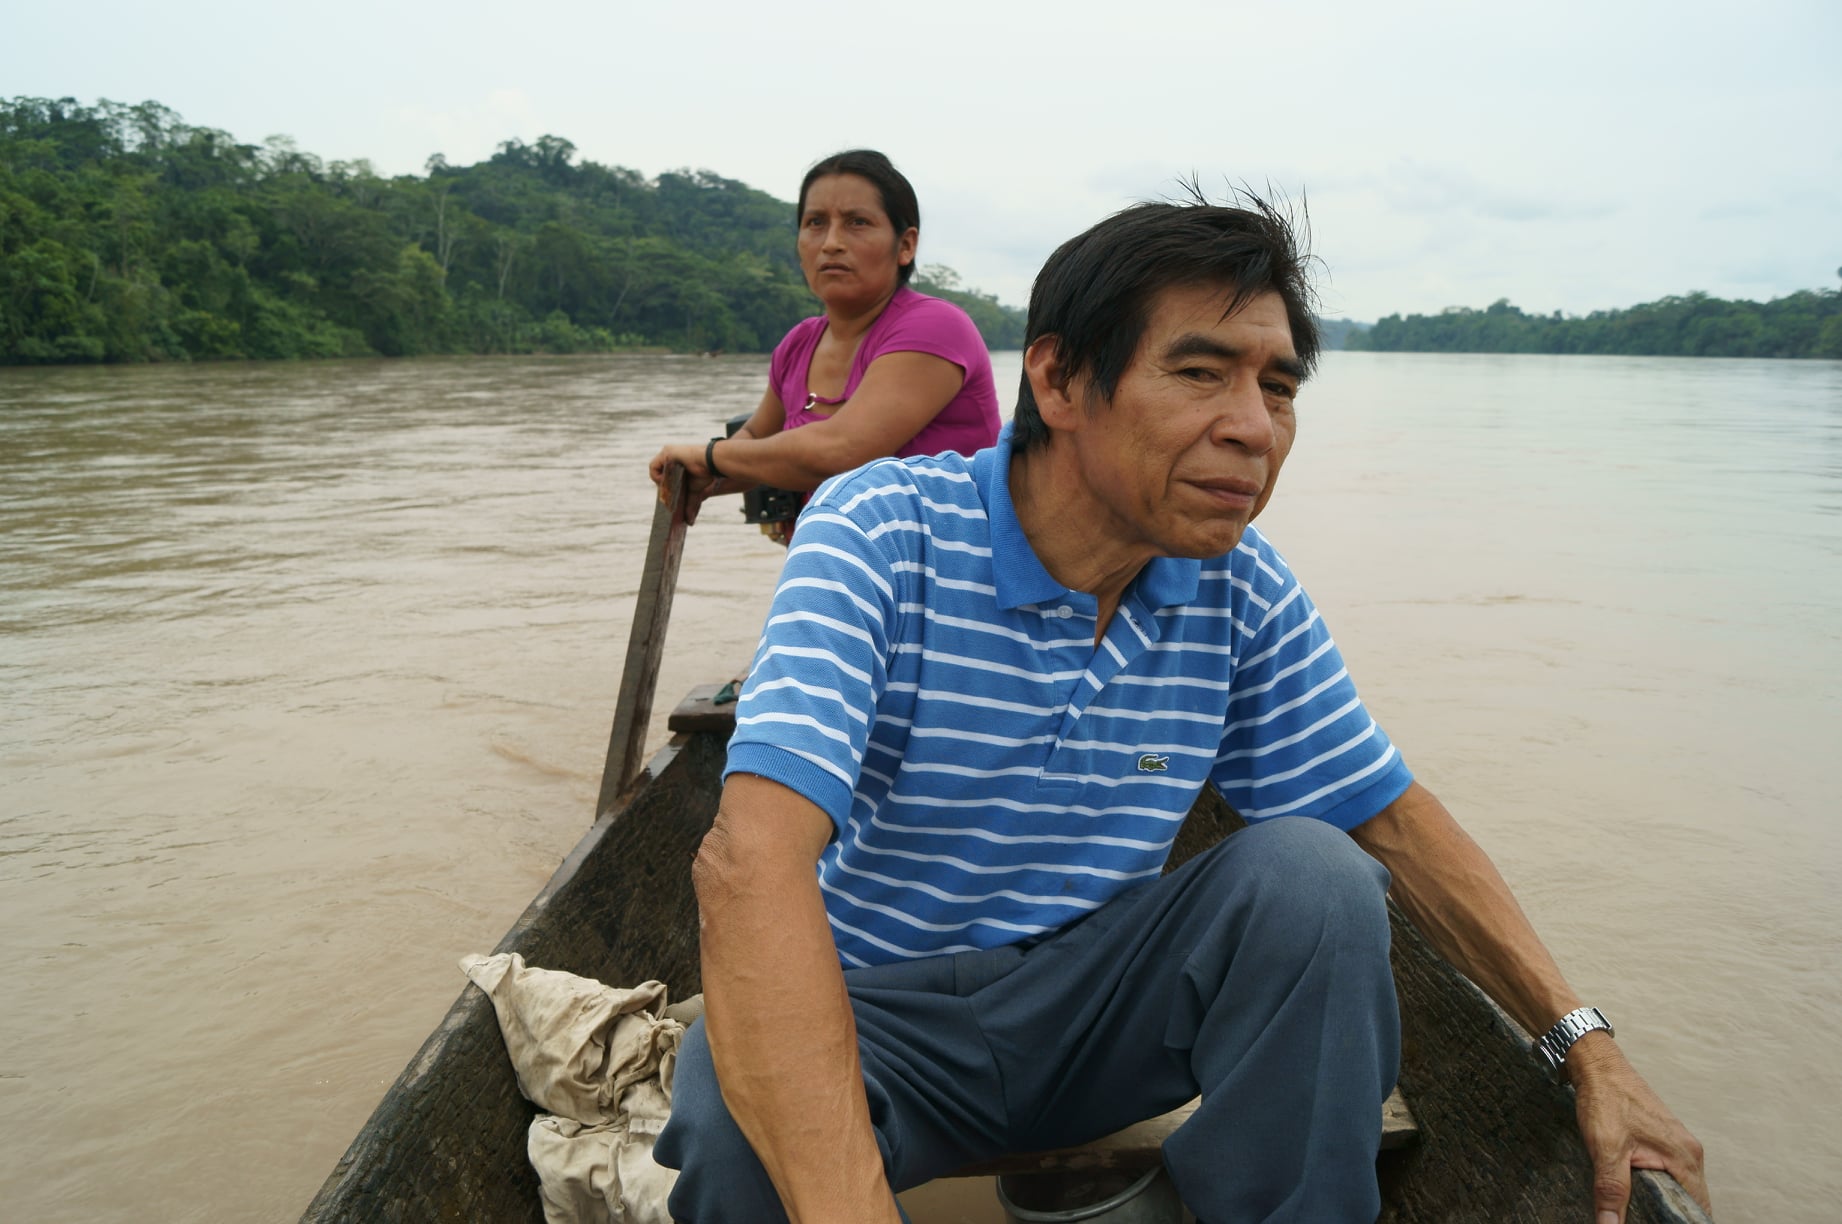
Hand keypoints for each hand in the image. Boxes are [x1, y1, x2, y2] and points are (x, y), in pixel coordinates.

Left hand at [648, 443, 717, 523]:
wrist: (714, 462)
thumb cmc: (709, 474)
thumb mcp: (696, 493)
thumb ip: (691, 506)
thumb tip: (690, 523)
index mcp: (677, 467)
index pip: (666, 480)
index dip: (666, 492)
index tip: (669, 504)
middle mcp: (671, 459)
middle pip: (661, 477)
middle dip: (663, 491)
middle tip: (668, 503)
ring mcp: (668, 455)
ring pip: (656, 473)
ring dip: (661, 484)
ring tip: (670, 492)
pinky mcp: (667, 452)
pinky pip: (653, 467)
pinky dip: (657, 477)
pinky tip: (667, 482)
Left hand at [1567, 1033, 1709, 1221]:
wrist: (1597, 1066)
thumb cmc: (1605, 1100)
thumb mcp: (1606, 1149)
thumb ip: (1612, 1190)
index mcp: (1685, 1157)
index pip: (1697, 1208)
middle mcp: (1689, 1152)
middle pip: (1690, 1200)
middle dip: (1672, 1217)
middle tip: (1645, 1222)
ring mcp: (1678, 1145)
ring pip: (1679, 1187)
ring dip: (1664, 1203)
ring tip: (1642, 1216)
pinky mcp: (1664, 1140)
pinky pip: (1670, 1173)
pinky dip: (1658, 1188)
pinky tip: (1638, 1197)